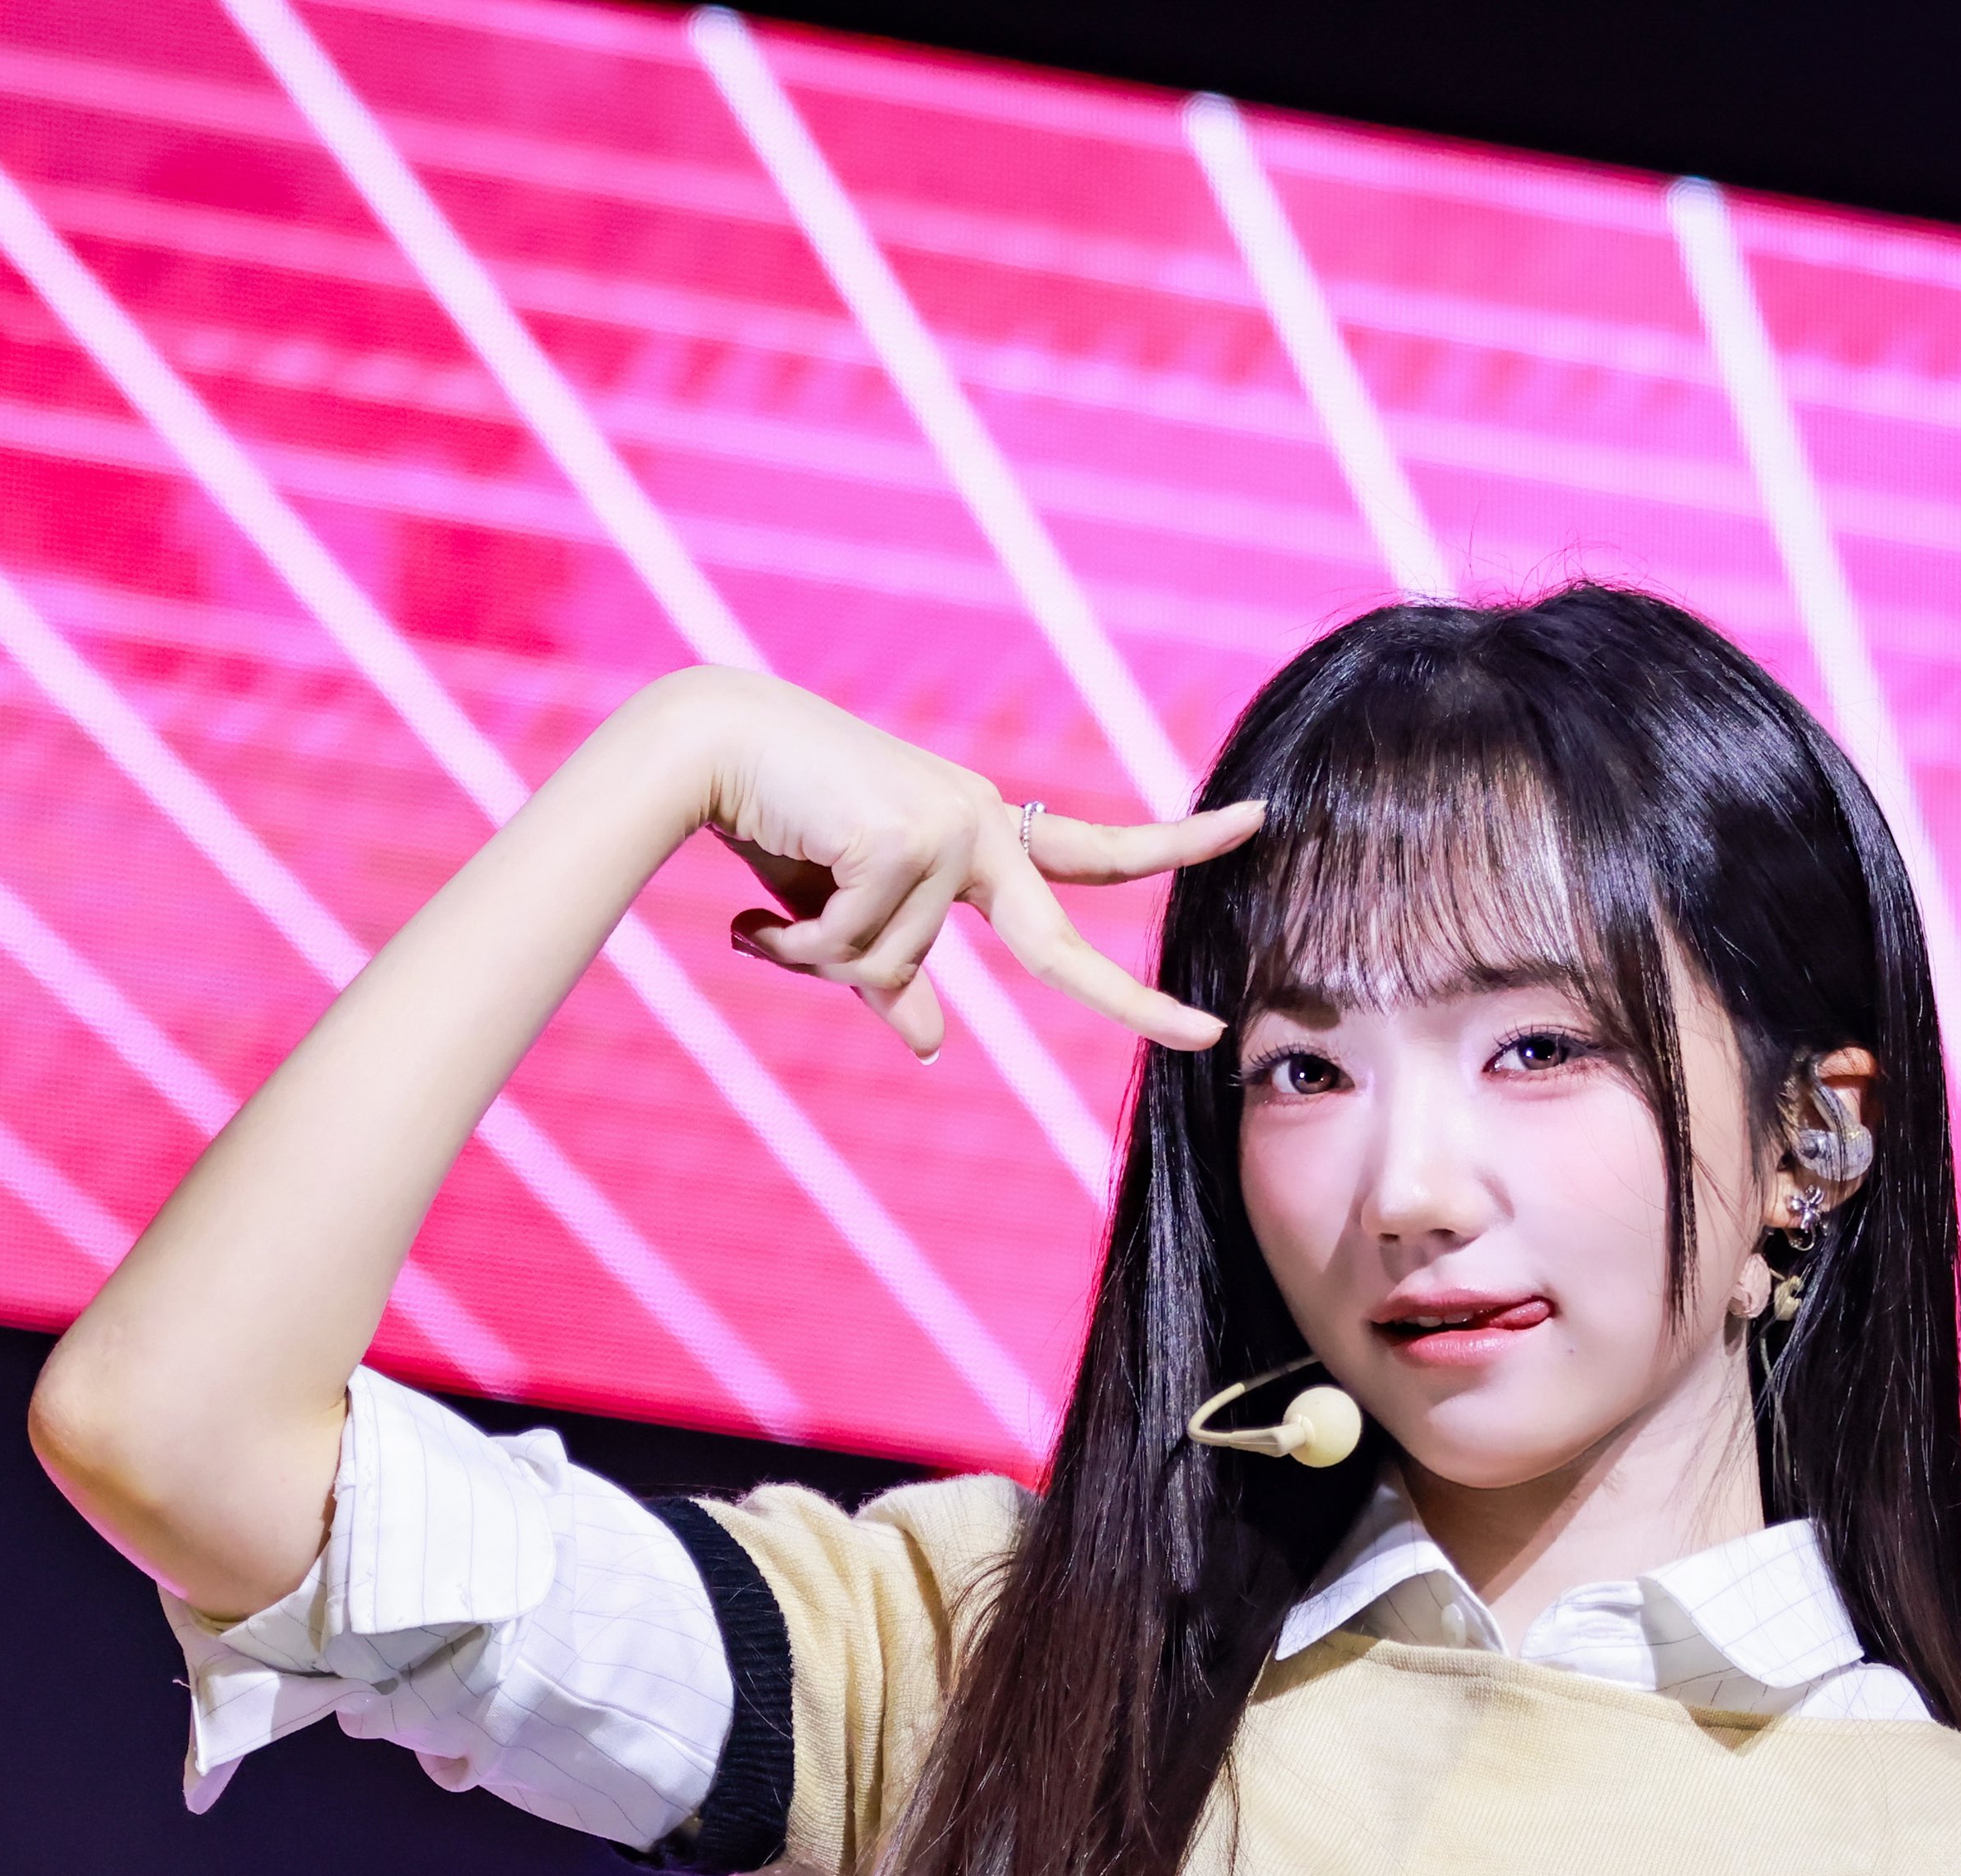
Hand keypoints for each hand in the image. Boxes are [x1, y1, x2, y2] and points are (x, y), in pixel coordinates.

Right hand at [688, 672, 1263, 1060]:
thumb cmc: (777, 820)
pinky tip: (758, 904)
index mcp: (983, 830)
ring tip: (770, 909)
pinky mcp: (905, 840)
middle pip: (1056, 945)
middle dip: (1135, 1002)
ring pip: (894, 970)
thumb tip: (932, 1045)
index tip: (1253, 826)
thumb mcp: (844, 913)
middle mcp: (979, 823)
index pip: (1094, 853)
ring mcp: (948, 829)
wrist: (707, 744)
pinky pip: (854, 952)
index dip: (1173, 846)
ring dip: (818, 958)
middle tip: (1212, 1037)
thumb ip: (893, 978)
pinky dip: (795, 945)